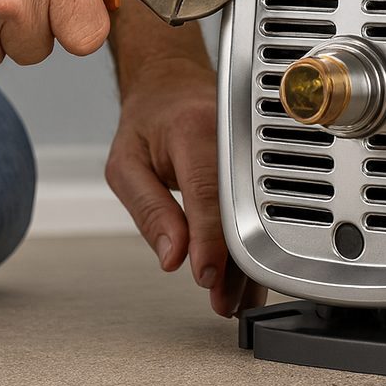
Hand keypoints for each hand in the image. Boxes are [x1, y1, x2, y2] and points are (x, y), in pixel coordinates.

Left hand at [104, 57, 266, 317]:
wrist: (172, 82)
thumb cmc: (148, 120)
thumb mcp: (126, 165)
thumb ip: (149, 211)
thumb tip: (173, 257)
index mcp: (195, 131)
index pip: (208, 194)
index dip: (209, 241)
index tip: (205, 277)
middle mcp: (231, 136)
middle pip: (241, 211)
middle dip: (233, 264)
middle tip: (222, 303)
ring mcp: (251, 147)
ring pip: (256, 215)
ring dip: (246, 263)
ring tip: (235, 301)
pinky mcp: (258, 160)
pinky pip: (258, 208)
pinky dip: (251, 246)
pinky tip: (247, 276)